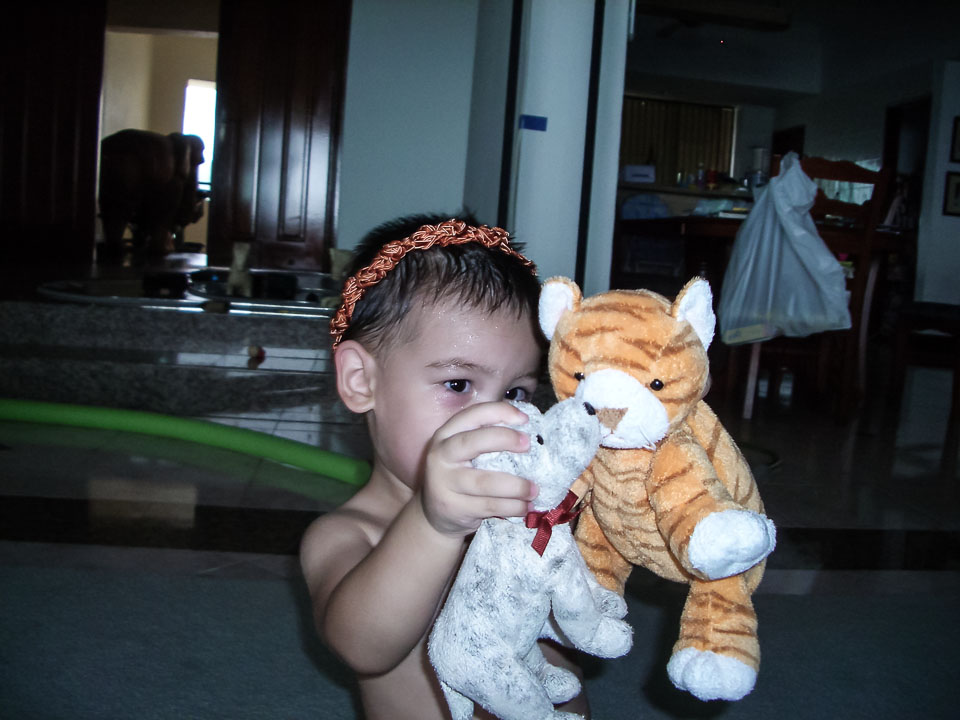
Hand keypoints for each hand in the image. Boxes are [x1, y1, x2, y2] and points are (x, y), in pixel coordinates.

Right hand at [421, 401, 537, 537]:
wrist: (434, 514)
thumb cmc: (461, 475)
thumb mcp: (466, 452)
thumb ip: (488, 439)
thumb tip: (529, 431)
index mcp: (446, 434)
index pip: (472, 415)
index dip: (499, 412)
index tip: (524, 420)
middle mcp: (441, 455)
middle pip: (473, 442)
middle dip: (505, 439)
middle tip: (528, 445)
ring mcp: (444, 483)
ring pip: (485, 482)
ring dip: (516, 486)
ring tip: (534, 489)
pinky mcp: (453, 507)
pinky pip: (489, 506)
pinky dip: (512, 507)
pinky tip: (524, 507)